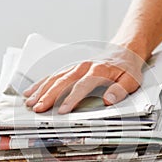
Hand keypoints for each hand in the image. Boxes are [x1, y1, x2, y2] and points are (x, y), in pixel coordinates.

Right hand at [23, 49, 143, 113]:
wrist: (124, 51)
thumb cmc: (127, 69)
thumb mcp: (131, 80)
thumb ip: (120, 90)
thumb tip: (108, 100)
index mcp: (99, 71)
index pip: (82, 86)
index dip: (71, 99)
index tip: (62, 111)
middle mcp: (84, 67)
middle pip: (63, 82)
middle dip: (49, 96)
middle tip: (37, 108)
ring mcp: (76, 67)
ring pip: (55, 78)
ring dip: (41, 90)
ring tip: (30, 102)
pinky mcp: (71, 68)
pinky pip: (54, 75)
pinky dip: (41, 83)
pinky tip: (31, 91)